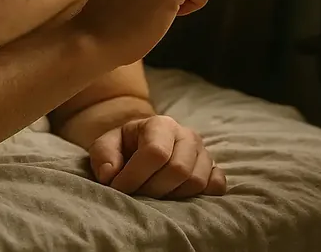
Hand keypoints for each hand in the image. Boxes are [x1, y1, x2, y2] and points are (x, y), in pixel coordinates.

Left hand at [88, 115, 226, 198]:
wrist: (142, 149)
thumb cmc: (124, 148)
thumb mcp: (105, 146)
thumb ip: (103, 156)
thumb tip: (111, 174)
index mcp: (161, 124)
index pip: (155, 152)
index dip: (135, 176)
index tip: (118, 188)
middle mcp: (187, 135)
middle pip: (178, 169)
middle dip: (152, 189)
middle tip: (136, 195)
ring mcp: (204, 153)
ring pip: (196, 181)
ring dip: (172, 197)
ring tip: (154, 197)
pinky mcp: (214, 170)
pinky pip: (217, 186)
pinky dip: (201, 196)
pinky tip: (179, 197)